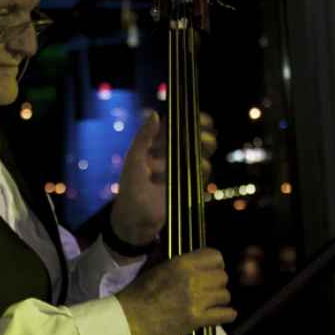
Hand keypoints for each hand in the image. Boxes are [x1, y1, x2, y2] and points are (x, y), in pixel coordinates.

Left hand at [108, 110, 216, 255]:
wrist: (135, 220)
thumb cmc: (130, 188)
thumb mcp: (133, 161)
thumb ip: (143, 138)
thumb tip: (155, 114)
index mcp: (159, 145)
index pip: (181, 126)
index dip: (193, 120)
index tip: (201, 120)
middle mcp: (173, 155)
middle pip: (197, 139)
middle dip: (203, 137)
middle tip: (201, 140)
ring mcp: (182, 171)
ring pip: (202, 155)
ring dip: (202, 154)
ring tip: (192, 161)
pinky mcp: (189, 186)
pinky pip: (202, 174)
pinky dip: (202, 170)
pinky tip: (195, 172)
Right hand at [115, 247, 235, 334]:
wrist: (131, 318)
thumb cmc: (140, 291)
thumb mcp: (155, 266)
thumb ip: (173, 258)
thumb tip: (180, 248)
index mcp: (182, 263)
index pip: (215, 256)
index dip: (215, 264)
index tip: (209, 271)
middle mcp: (193, 279)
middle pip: (222, 276)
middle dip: (217, 283)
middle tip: (208, 290)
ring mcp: (197, 300)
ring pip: (225, 295)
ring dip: (219, 300)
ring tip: (210, 303)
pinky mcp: (198, 319)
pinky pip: (226, 314)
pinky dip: (226, 315)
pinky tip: (219, 315)